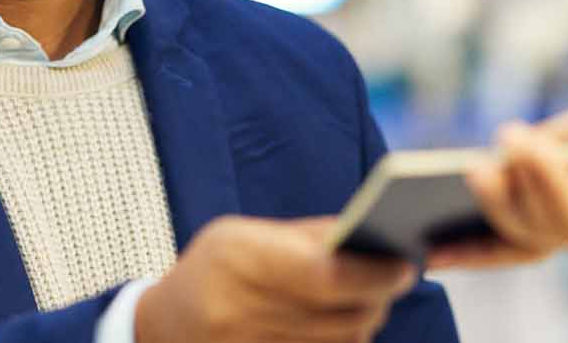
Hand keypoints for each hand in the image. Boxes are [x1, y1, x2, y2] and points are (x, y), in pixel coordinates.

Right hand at [136, 216, 416, 342]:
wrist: (163, 327)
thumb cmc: (212, 269)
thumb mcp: (244, 234)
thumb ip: (307, 237)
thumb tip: (374, 239)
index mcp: (239, 260)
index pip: (326, 275)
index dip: (374, 272)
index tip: (404, 263)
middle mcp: (243, 311)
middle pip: (344, 316)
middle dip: (379, 295)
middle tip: (396, 276)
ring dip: (364, 320)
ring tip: (365, 297)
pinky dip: (342, 340)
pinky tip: (338, 322)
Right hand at [435, 94, 567, 276]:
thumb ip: (543, 145)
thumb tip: (499, 154)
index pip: (517, 215)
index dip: (472, 225)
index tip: (426, 232)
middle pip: (519, 226)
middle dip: (488, 204)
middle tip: (462, 176)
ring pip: (538, 226)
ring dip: (516, 185)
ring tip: (487, 160)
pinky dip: (547, 183)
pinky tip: (525, 149)